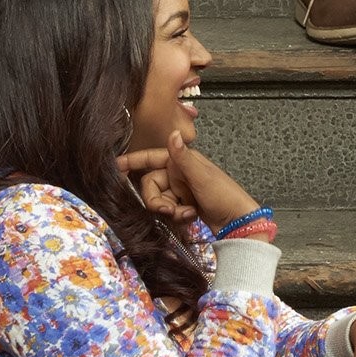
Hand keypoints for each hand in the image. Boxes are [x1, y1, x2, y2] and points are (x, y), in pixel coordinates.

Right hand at [119, 132, 256, 232]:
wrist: (238, 221)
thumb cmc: (225, 195)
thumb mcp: (202, 176)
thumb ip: (183, 157)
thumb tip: (173, 134)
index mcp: (182, 160)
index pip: (151, 157)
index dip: (133, 161)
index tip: (116, 165)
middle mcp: (179, 173)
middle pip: (150, 184)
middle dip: (156, 200)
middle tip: (168, 209)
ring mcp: (181, 189)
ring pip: (158, 199)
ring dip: (169, 209)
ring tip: (186, 213)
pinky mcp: (184, 204)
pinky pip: (168, 209)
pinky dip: (176, 214)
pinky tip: (190, 216)